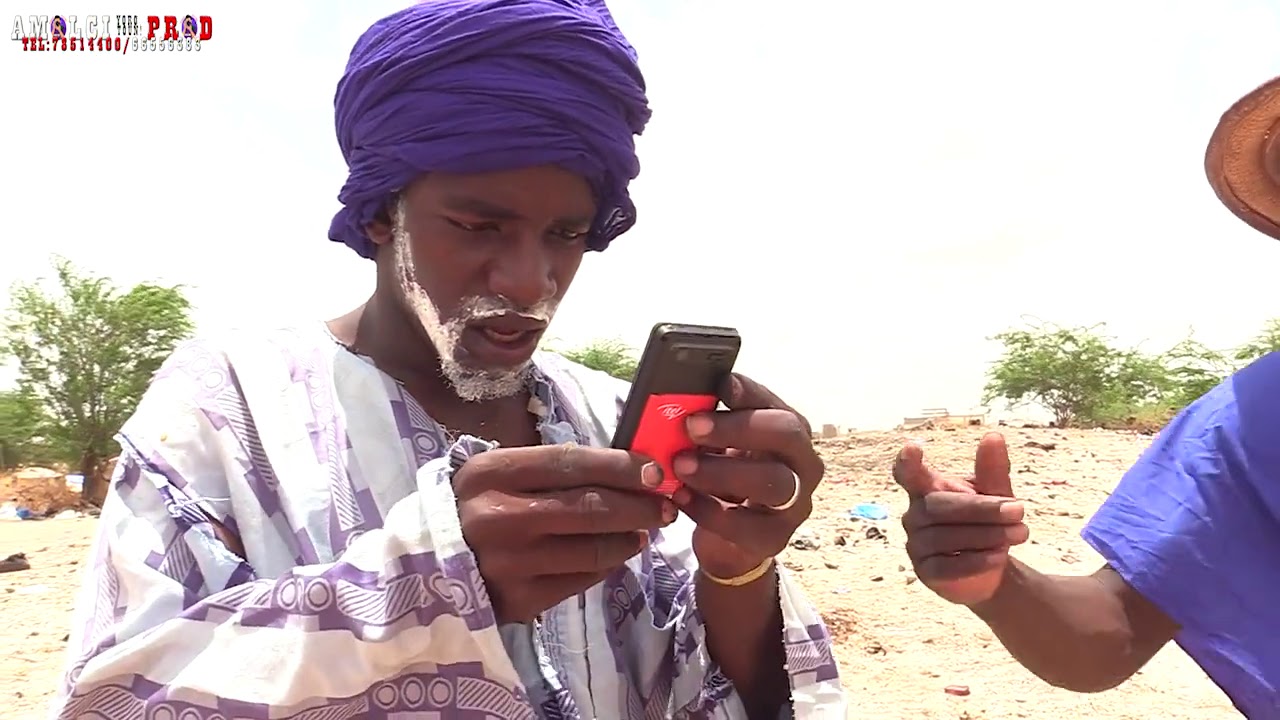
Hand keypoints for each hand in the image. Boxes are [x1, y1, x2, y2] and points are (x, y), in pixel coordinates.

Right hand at [454, 444, 674, 623]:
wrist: (424, 569)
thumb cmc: (471, 511)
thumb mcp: (495, 477)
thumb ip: (548, 470)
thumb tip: (621, 467)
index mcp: (493, 474)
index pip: (572, 463)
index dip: (620, 466)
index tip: (654, 469)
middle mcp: (500, 516)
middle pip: (591, 507)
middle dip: (639, 504)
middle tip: (665, 504)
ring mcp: (511, 563)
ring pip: (594, 548)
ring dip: (630, 538)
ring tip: (643, 531)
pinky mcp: (520, 600)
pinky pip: (582, 580)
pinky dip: (606, 566)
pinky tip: (614, 555)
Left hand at [670, 374, 824, 578]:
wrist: (729, 542)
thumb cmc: (726, 480)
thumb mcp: (722, 447)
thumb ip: (712, 422)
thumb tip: (684, 397)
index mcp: (792, 433)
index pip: (778, 402)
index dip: (750, 392)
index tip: (720, 385)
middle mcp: (804, 465)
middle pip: (787, 434)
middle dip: (738, 426)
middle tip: (692, 426)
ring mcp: (796, 505)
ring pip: (772, 481)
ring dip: (721, 470)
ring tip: (681, 465)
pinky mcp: (775, 539)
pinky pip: (744, 524)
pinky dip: (707, 509)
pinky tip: (680, 497)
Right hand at [894, 432, 1029, 605]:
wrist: (992, 568)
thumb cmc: (986, 522)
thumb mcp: (995, 493)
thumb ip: (992, 469)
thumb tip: (993, 436)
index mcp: (926, 489)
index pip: (907, 473)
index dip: (907, 462)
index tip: (912, 447)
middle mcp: (915, 515)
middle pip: (938, 506)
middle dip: (981, 509)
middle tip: (1019, 510)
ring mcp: (916, 545)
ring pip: (945, 536)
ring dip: (987, 535)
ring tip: (1020, 533)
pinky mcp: (926, 572)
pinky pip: (947, 566)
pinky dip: (976, 561)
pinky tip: (999, 557)